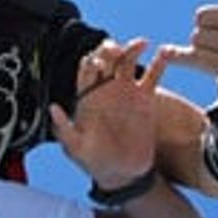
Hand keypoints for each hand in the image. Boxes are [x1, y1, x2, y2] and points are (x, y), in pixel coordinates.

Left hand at [51, 37, 161, 187]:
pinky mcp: (146, 99)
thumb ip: (65, 128)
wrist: (122, 173)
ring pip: (129, 60)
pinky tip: (164, 54)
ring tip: (141, 44)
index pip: (87, 68)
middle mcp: (106, 89)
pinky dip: (159, 63)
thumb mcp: (76, 147)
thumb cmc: (94, 160)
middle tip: (117, 51)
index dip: (92, 61)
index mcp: (87, 95)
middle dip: (110, 48)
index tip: (99, 65)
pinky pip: (153, 76)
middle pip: (107, 58)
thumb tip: (53, 108)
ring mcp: (127, 91)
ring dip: (133, 48)